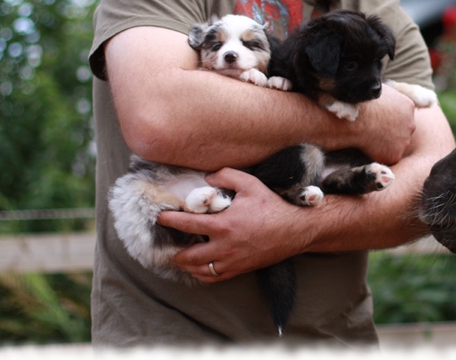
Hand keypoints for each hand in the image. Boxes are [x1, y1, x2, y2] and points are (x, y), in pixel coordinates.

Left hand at [156, 168, 311, 282]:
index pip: (186, 224)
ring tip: (180, 257)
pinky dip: (202, 274)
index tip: (160, 218)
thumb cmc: (272, 206)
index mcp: (223, 225)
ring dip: (186, 265)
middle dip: (173, 252)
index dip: (169, 221)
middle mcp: (224, 247)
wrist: (295, 230)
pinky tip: (200, 267)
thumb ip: (226, 176)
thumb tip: (207, 179)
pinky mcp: (240, 269)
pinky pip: (214, 278)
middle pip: (187, 256)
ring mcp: (232, 261)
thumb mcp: (250, 184)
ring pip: (199, 271)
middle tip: (167, 245)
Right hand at [352, 84, 416, 164]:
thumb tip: (381, 95)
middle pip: (404, 130)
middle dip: (393, 132)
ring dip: (386, 143)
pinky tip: (367, 147)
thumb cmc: (363, 101)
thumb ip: (387, 95)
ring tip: (369, 138)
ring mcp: (404, 141)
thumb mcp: (378, 90)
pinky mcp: (395, 155)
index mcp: (408, 107)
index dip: (391, 118)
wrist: (357, 119)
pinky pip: (388, 156)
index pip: (404, 115)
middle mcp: (411, 124)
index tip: (380, 119)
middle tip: (375, 131)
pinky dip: (379, 154)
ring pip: (397, 144)